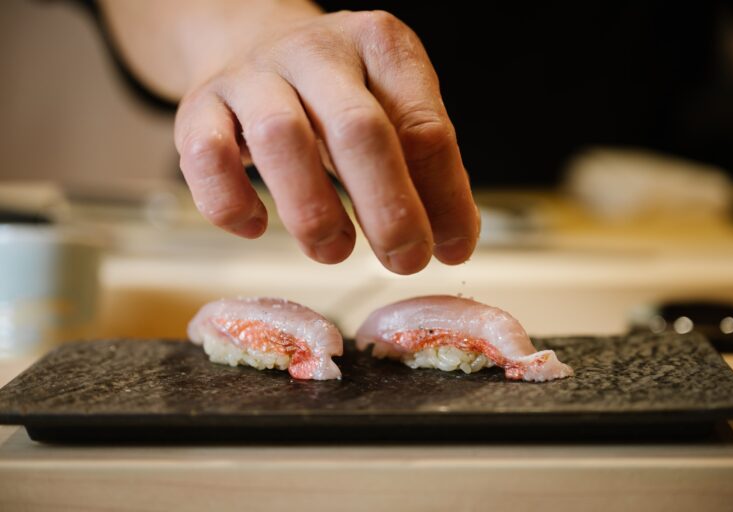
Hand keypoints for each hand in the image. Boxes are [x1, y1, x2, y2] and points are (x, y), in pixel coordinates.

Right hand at [104, 2, 478, 273]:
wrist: (250, 45)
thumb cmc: (333, 95)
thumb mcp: (391, 111)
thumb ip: (424, 169)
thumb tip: (454, 241)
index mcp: (379, 46)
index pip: (425, 127)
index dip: (444, 197)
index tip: (452, 249)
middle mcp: (316, 52)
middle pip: (358, 130)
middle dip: (388, 208)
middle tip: (404, 260)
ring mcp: (252, 75)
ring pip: (282, 139)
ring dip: (314, 212)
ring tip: (335, 250)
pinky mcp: (199, 106)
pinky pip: (207, 158)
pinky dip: (232, 203)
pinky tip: (257, 226)